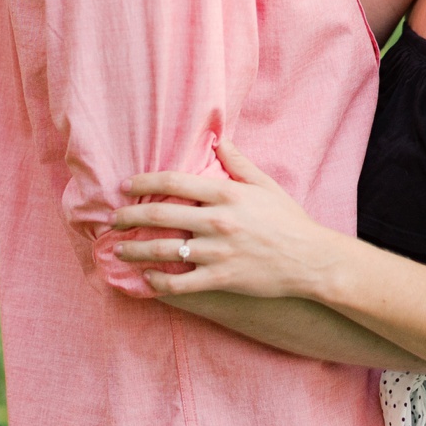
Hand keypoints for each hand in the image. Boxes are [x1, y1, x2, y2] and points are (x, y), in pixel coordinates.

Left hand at [112, 140, 340, 299]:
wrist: (313, 260)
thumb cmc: (290, 221)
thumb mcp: (267, 186)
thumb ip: (239, 164)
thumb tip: (219, 141)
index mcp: (226, 194)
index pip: (174, 182)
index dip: (144, 182)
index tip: (125, 186)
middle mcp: (217, 220)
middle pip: (160, 215)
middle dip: (129, 217)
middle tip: (112, 220)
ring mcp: (218, 252)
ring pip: (163, 250)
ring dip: (134, 251)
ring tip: (118, 251)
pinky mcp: (221, 279)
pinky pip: (181, 284)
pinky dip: (159, 283)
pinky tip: (147, 280)